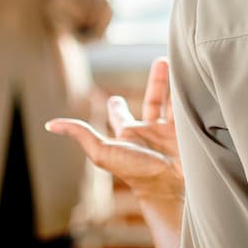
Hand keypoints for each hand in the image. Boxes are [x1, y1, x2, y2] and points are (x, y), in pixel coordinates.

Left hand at [48, 58, 182, 201]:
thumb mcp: (103, 152)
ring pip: (174, 100)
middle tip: (161, 62)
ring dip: (175, 82)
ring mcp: (172, 131)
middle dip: (156, 84)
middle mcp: (150, 130)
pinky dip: (192, 93)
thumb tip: (51, 124)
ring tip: (178, 62)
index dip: (116, 107)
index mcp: (129, 134)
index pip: (121, 114)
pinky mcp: (190, 130)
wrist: (170, 185)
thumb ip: (81, 135)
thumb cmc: (135, 171)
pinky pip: (190, 107)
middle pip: (153, 101)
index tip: (113, 99)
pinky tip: (197, 79)